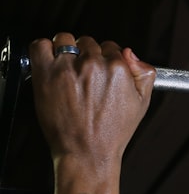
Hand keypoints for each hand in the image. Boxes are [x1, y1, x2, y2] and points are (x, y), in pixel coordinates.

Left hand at [30, 33, 155, 165]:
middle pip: (89, 43)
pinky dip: (44, 50)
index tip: (101, 72)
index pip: (111, 47)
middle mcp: (93, 65)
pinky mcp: (46, 73)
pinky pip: (40, 46)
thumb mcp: (141, 103)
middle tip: (85, 76)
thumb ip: (144, 73)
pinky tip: (50, 63)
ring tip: (67, 70)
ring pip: (65, 40)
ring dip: (66, 50)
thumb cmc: (112, 132)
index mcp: (118, 68)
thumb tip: (131, 53)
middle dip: (87, 56)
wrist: (88, 153)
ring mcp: (68, 67)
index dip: (107, 59)